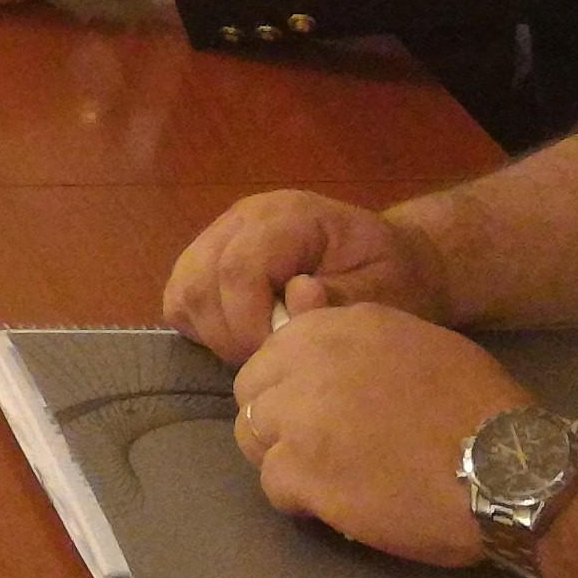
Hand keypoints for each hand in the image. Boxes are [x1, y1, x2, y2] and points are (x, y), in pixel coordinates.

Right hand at [163, 188, 455, 361]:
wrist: (395, 260)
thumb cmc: (394, 276)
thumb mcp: (385, 291)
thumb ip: (340, 298)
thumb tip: (296, 298)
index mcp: (290, 216)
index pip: (239, 268)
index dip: (249, 324)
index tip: (280, 356)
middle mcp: (246, 216)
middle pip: (201, 280)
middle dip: (229, 336)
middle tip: (269, 361)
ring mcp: (223, 233)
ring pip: (184, 288)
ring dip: (213, 333)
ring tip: (257, 350)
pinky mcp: (210, 256)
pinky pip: (182, 294)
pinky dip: (202, 325)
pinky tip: (241, 337)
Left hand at [230, 303, 532, 569]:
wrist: (507, 468)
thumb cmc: (477, 406)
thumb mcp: (417, 343)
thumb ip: (353, 332)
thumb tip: (301, 302)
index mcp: (337, 327)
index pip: (275, 350)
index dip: (289, 384)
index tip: (315, 407)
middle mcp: (307, 362)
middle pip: (253, 393)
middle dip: (276, 419)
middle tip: (316, 448)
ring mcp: (299, 417)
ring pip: (252, 437)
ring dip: (283, 458)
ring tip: (327, 477)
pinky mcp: (301, 471)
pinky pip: (273, 485)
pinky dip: (300, 500)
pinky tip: (339, 504)